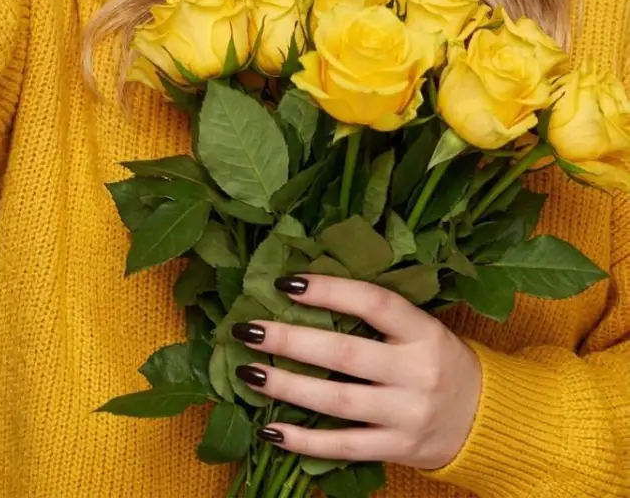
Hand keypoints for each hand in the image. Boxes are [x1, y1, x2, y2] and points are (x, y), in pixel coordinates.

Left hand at [231, 274, 481, 471]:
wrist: (485, 419)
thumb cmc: (439, 360)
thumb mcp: (422, 328)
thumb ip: (379, 314)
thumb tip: (310, 289)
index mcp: (424, 332)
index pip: (374, 302)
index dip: (330, 290)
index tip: (287, 282)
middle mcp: (417, 372)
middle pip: (344, 354)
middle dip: (290, 341)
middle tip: (247, 328)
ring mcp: (406, 414)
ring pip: (338, 401)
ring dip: (288, 387)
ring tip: (249, 372)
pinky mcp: (397, 449)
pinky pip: (344, 446)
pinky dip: (304, 441)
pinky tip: (270, 430)